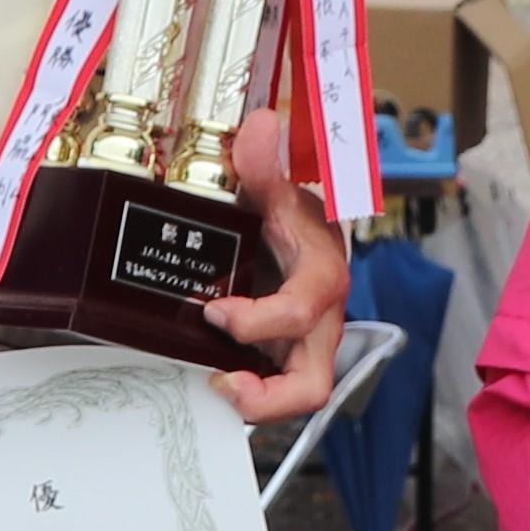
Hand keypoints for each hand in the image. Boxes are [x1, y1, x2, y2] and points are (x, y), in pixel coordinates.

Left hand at [205, 109, 349, 424]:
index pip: (301, 312)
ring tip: (212, 389)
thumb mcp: (278, 191)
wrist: (306, 234)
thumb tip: (260, 127)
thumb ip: (263, 165)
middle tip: (220, 383)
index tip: (216, 311)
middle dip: (267, 396)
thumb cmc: (297, 218)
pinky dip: (244, 391)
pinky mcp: (284, 357)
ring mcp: (303, 346)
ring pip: (295, 395)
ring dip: (255, 403)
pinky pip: (272, 387)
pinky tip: (207, 376)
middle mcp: (319, 322)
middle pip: (312, 383)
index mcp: (322, 279)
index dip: (259, 321)